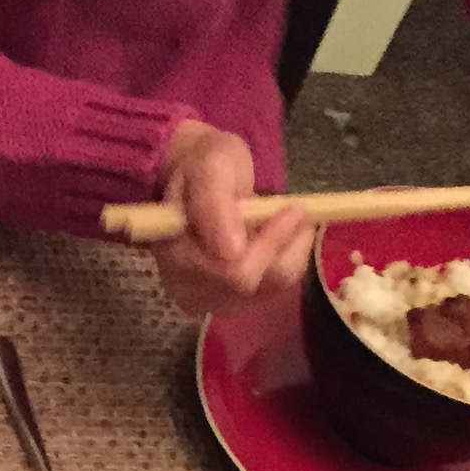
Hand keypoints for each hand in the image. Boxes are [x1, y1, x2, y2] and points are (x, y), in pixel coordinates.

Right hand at [147, 120, 310, 317]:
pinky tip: (282, 238)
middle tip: (296, 210)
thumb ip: (213, 203)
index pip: (227, 270)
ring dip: (287, 252)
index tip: (292, 207)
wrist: (198, 179)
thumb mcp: (210, 167)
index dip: (266, 243)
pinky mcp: (228, 304)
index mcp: (173, 253)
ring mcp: (206, 300)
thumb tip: (230, 251)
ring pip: (264, 291)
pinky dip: (286, 262)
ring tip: (290, 219)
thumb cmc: (204, 166)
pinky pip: (271, 292)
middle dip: (279, 245)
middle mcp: (184, 287)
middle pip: (247, 284)